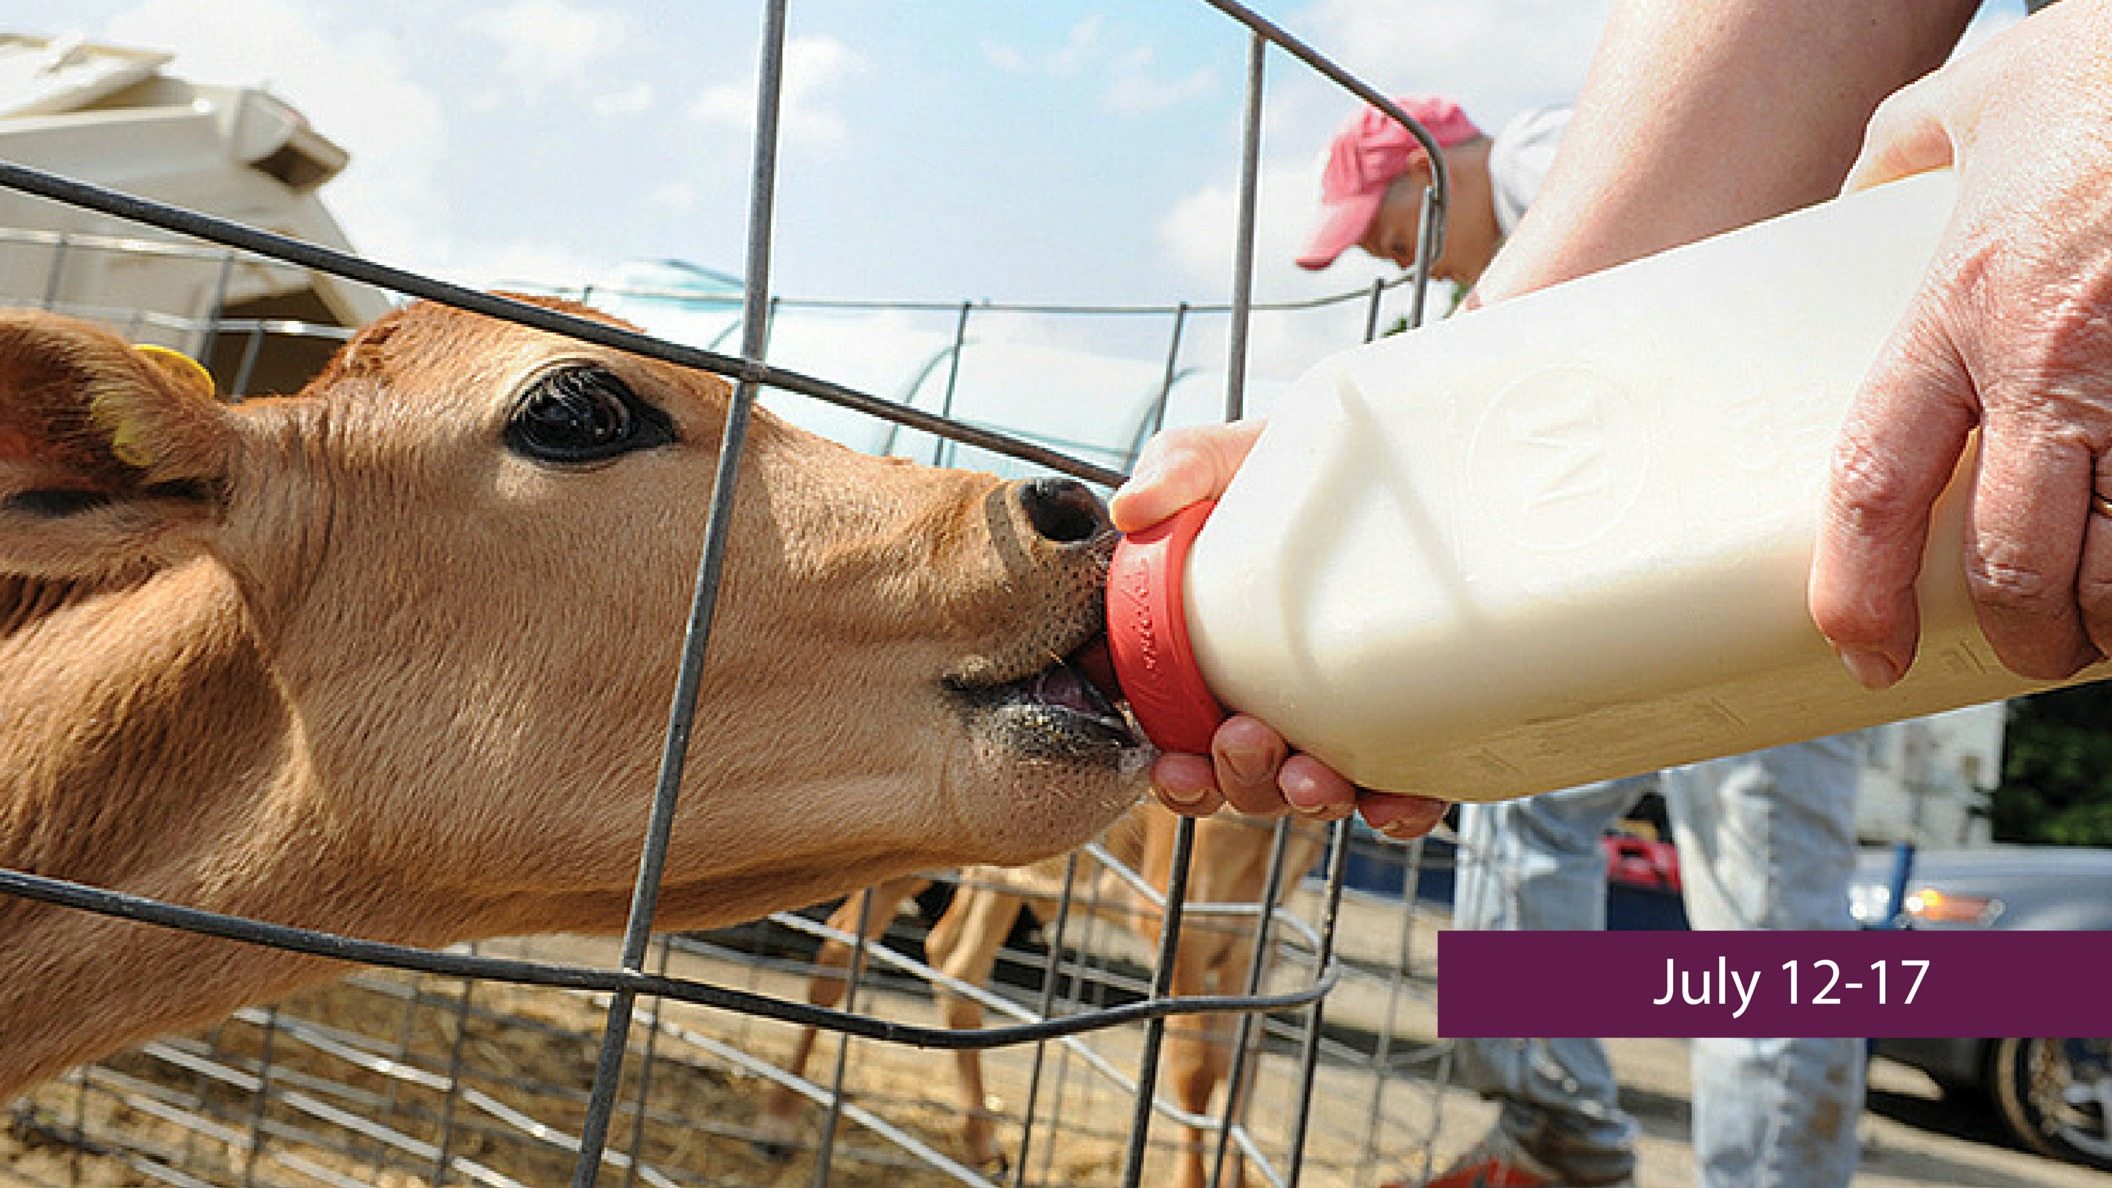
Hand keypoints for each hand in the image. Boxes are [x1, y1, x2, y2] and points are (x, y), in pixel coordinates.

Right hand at [1111, 422, 1448, 840]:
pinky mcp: (1416, 724)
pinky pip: (1405, 791)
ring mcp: (1342, 719)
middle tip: (1243, 738)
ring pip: (1314, 794)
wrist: (1393, 458)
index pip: (1179, 744)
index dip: (1174, 773)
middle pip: (1244, 781)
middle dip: (1239, 781)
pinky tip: (1397, 803)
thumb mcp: (1228, 458)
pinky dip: (1397, 811)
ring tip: (1314, 777)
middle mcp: (1273, 702)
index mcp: (1214, 665)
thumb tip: (1129, 508)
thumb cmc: (1292, 469)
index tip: (1171, 762)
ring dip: (1305, 801)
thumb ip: (1175, 470)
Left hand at [1810, 0, 2111, 686]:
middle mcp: (2054, 361)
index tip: (1860, 648)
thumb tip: (1854, 191)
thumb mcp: (1983, 93)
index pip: (1877, 479)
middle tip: (2027, 650)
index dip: (1858, 588)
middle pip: (2016, 560)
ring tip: (2108, 624)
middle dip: (2022, 635)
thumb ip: (1904, 149)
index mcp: (1964, 304)